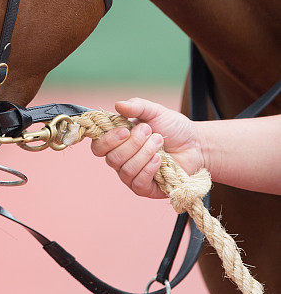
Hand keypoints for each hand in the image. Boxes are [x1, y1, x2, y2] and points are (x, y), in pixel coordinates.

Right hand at [91, 98, 205, 198]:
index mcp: (117, 142)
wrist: (196, 144)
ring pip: (126, 170)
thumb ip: (137, 105)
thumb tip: (117, 105)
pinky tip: (160, 159)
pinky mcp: (145, 189)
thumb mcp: (155, 111)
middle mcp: (120, 160)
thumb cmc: (173, 128)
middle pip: (112, 159)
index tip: (125, 130)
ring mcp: (131, 175)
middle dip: (133, 144)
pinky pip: (138, 182)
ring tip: (160, 141)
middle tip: (150, 131)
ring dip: (144, 153)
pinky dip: (149, 168)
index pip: (98, 147)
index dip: (107, 140)